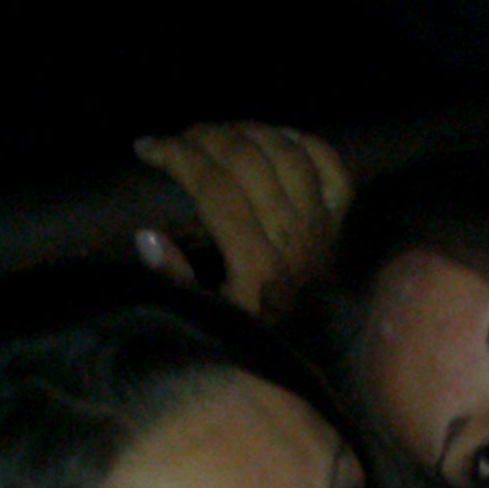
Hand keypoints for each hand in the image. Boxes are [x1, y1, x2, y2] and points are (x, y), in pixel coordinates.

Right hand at [133, 122, 350, 319]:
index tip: (145, 147)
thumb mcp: (210, 320)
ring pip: (287, 154)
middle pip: (248, 161)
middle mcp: (294, 238)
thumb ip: (176, 280)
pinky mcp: (343, 224)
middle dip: (204, 136)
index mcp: (257, 264)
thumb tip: (146, 236)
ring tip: (217, 133)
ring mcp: (323, 227)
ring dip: (248, 131)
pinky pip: (330, 167)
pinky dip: (304, 142)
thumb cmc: (260, 339)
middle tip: (177, 138)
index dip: (176, 156)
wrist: (321, 356)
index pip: (214, 187)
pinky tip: (277, 134)